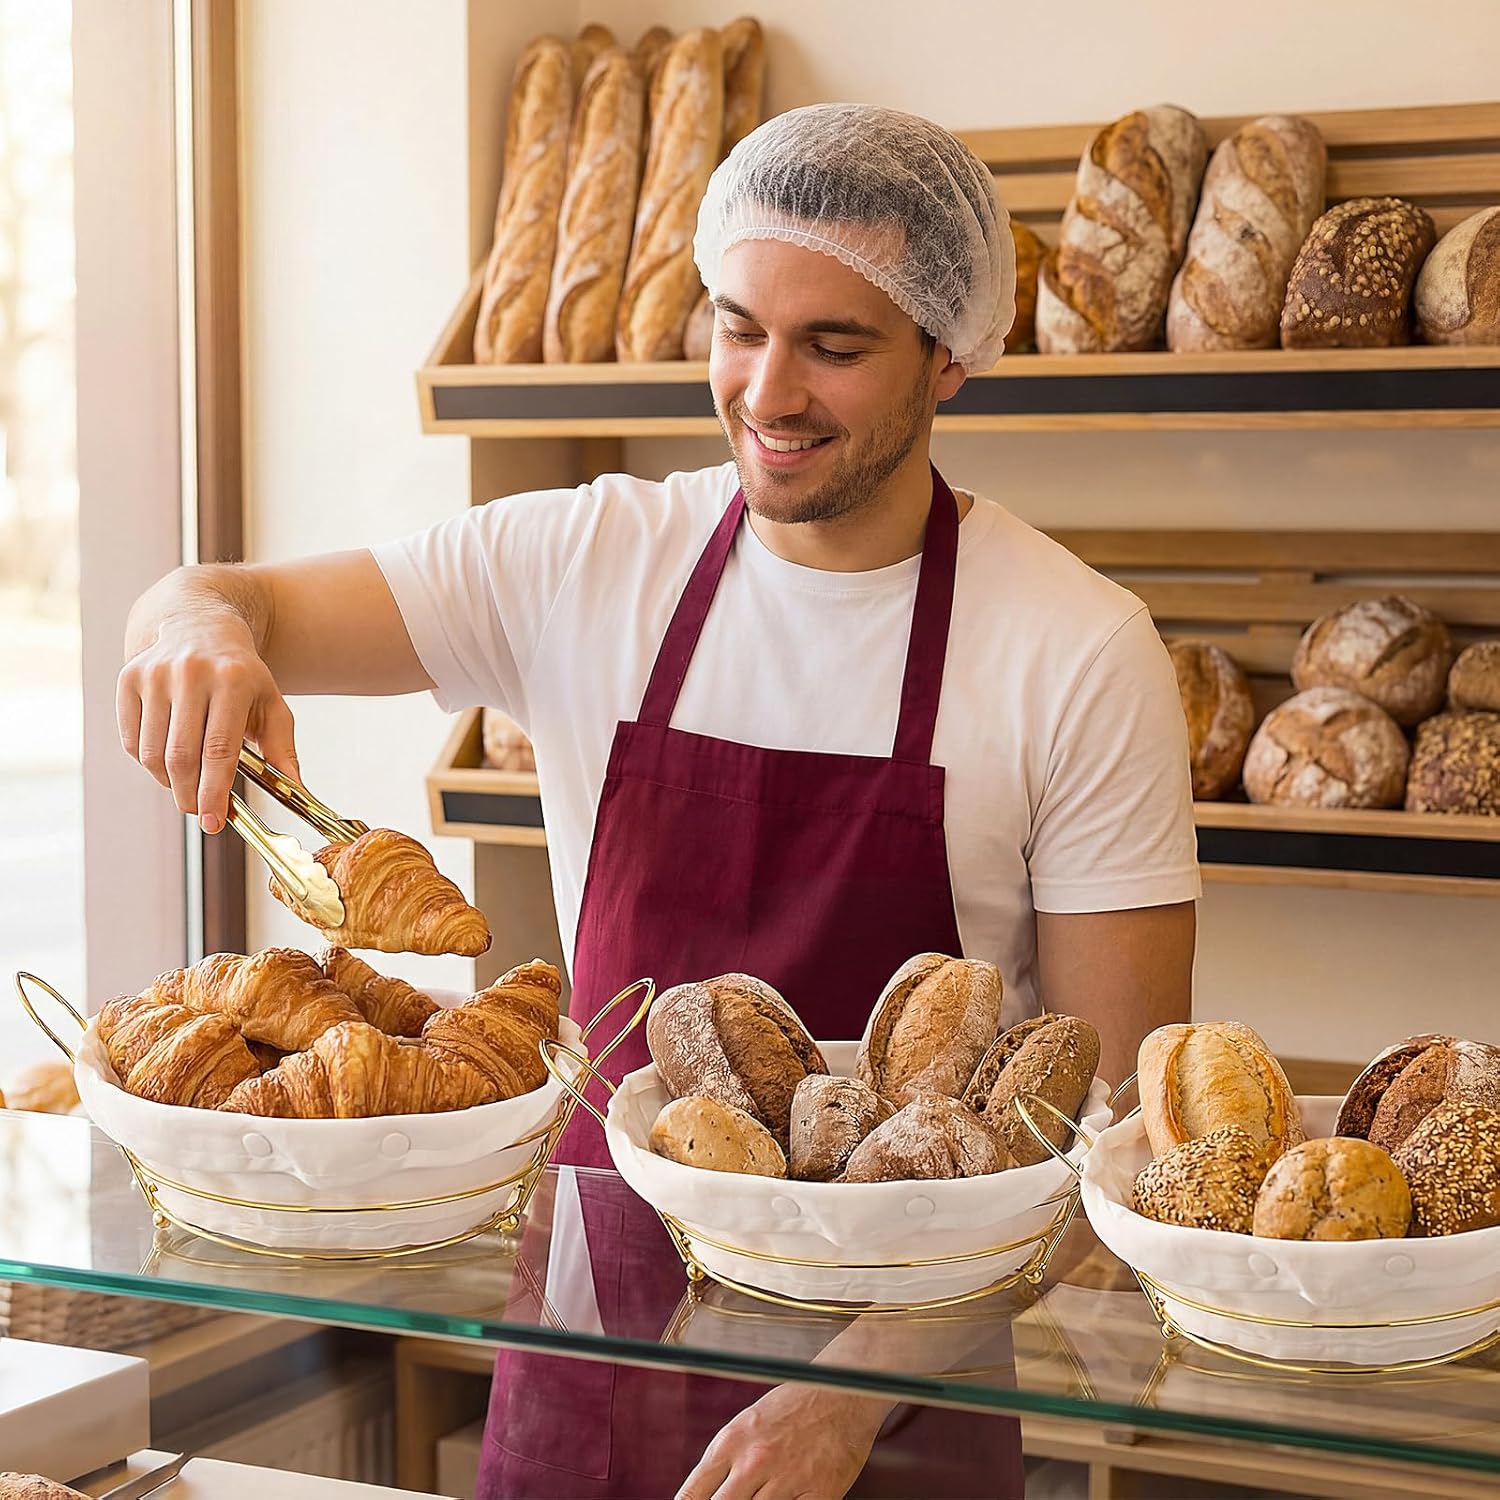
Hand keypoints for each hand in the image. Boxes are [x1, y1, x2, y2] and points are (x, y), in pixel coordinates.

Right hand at [117, 610, 300, 833]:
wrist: (201, 627)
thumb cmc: (242, 675)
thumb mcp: (271, 704)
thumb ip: (283, 748)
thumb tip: (297, 790)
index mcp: (233, 680)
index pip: (219, 750)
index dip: (214, 792)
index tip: (214, 822)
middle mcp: (191, 673)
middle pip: (182, 756)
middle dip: (190, 795)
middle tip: (199, 813)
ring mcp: (155, 674)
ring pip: (152, 753)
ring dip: (168, 782)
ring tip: (187, 784)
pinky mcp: (128, 679)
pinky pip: (131, 740)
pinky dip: (147, 762)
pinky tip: (167, 760)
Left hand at [676, 1384, 888, 1499]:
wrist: (845, 1391)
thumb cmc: (796, 1405)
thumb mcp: (749, 1424)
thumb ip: (727, 1460)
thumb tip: (705, 1493)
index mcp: (732, 1441)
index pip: (692, 1494)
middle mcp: (755, 1461)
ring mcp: (787, 1479)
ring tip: (764, 1496)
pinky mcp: (820, 1494)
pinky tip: (789, 1498)